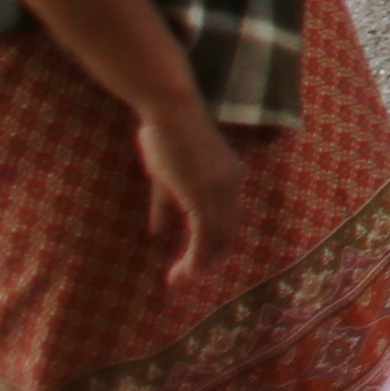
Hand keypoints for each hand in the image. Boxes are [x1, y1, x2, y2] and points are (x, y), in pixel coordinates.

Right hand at [137, 100, 246, 281]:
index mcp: (229, 178)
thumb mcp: (165, 176)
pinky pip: (204, 236)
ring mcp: (220, 191)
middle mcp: (232, 185)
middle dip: (209, 259)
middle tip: (186, 278)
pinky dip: (196, 258)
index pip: (228, 219)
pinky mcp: (203, 196)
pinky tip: (184, 272)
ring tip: (179, 281)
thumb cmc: (164, 134)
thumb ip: (165, 206)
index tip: (197, 263)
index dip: (214, 243)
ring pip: (216, 239)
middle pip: (228, 232)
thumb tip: (157, 233)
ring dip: (198, 264)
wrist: (169, 109)